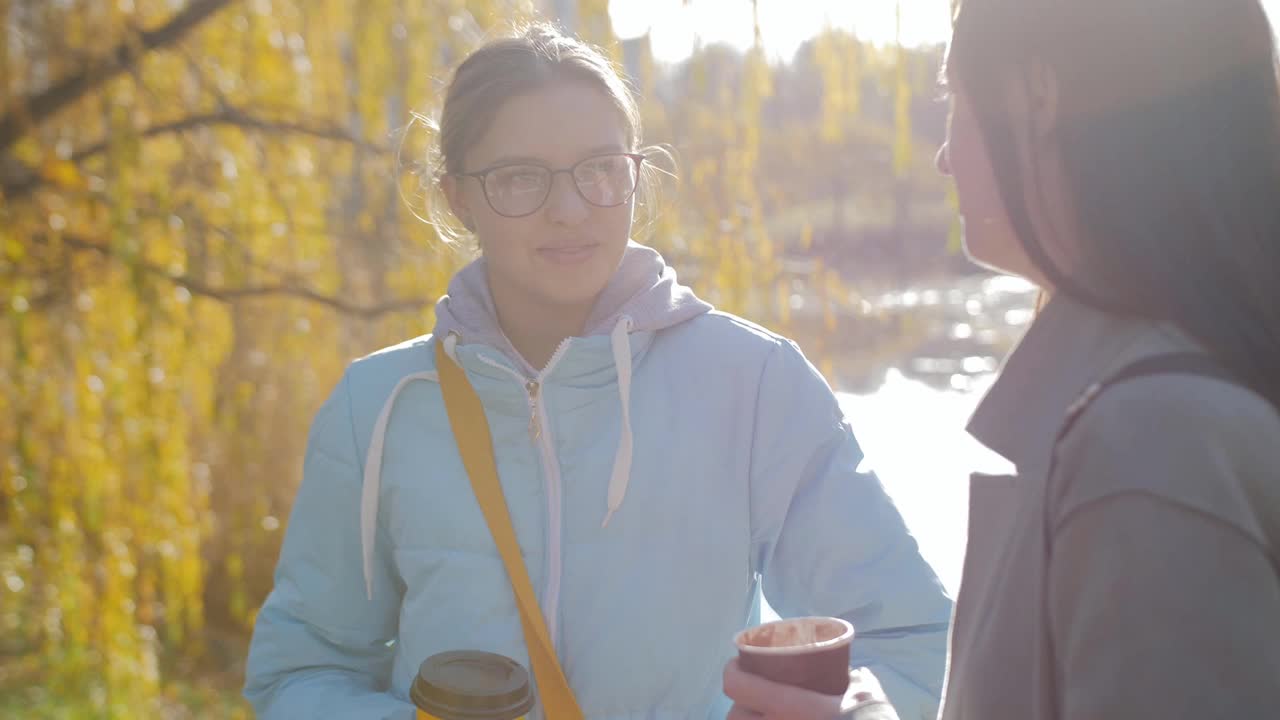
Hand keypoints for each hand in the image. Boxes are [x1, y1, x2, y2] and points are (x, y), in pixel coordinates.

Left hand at [723, 660, 898, 719]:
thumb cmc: (868, 718)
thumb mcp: (865, 691)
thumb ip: (854, 678)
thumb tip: (854, 675)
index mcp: (788, 706)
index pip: (738, 686)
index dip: (732, 671)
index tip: (738, 663)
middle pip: (735, 716)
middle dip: (739, 705)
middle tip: (752, 696)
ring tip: (760, 716)